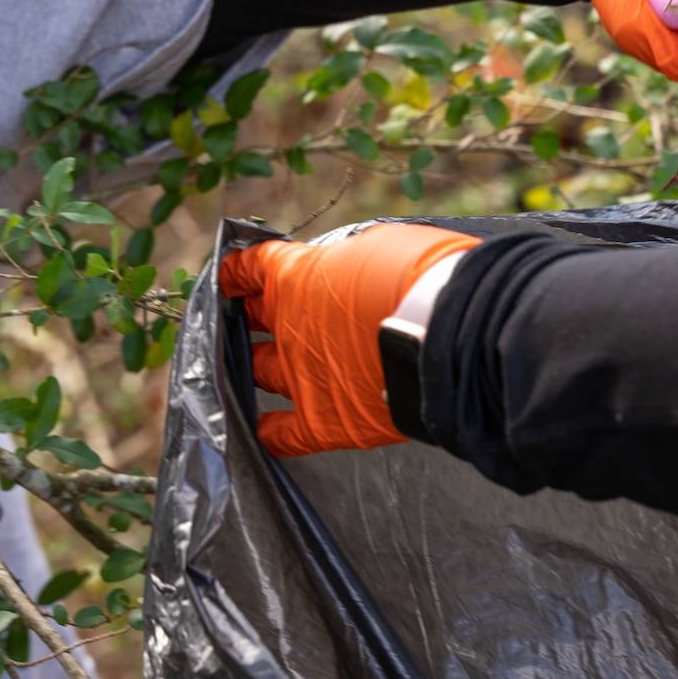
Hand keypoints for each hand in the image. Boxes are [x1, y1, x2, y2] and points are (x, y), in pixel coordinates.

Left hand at [218, 224, 479, 457]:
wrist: (445, 334)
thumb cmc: (419, 276)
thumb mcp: (378, 244)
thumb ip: (347, 260)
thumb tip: (344, 271)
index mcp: (297, 278)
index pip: (254, 268)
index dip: (240, 270)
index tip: (232, 273)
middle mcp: (290, 329)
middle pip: (254, 322)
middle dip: (248, 318)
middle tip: (246, 319)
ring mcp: (302, 378)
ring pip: (261, 372)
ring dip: (254, 366)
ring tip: (249, 364)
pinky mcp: (324, 423)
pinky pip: (282, 435)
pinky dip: (266, 432)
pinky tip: (256, 430)